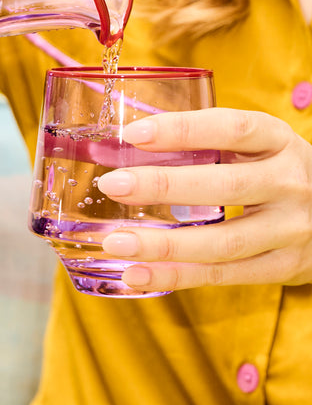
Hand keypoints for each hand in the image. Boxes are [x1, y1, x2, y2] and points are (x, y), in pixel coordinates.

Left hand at [96, 108, 311, 290]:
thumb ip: (208, 143)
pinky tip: (137, 274)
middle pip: (225, 186)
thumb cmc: (276, 171)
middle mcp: (291, 182)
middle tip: (113, 185)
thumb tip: (123, 144)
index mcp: (279, 140)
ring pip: (222, 242)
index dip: (183, 130)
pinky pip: (223, 275)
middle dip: (163, 186)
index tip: (134, 134)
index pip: (232, 128)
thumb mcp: (258, 146)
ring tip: (116, 242)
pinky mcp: (285, 267)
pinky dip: (176, 276)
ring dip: (163, 245)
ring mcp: (291, 229)